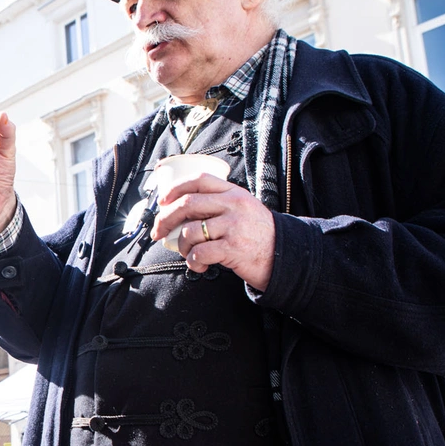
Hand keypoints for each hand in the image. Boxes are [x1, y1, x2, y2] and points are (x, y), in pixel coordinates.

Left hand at [150, 174, 275, 290]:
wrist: (286, 255)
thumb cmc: (258, 234)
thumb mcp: (244, 207)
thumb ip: (220, 203)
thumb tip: (182, 209)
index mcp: (233, 192)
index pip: (199, 180)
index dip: (175, 189)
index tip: (163, 201)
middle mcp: (233, 205)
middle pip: (187, 205)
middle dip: (165, 219)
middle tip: (158, 232)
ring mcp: (233, 226)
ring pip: (190, 231)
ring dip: (182, 246)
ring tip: (189, 253)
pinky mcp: (232, 248)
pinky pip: (199, 253)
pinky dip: (193, 262)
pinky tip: (199, 265)